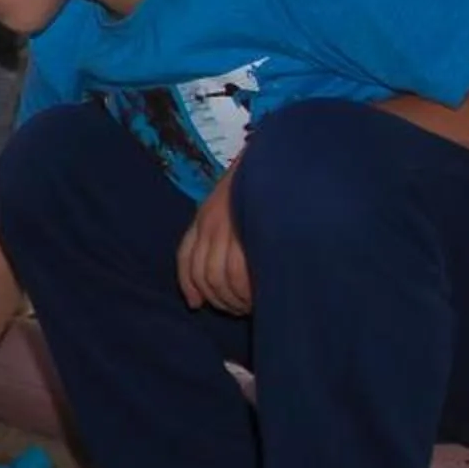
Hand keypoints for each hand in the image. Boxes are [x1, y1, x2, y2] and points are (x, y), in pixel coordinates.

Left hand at [177, 167, 250, 313]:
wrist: (282, 159)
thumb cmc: (262, 186)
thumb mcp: (232, 203)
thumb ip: (220, 232)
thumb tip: (207, 281)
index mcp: (205, 215)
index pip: (186, 259)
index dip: (189, 285)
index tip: (197, 304)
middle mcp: (211, 221)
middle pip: (204, 274)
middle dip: (219, 298)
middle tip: (236, 308)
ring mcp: (230, 225)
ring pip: (220, 277)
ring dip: (234, 299)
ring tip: (249, 305)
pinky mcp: (251, 231)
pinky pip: (239, 273)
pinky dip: (245, 292)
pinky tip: (258, 298)